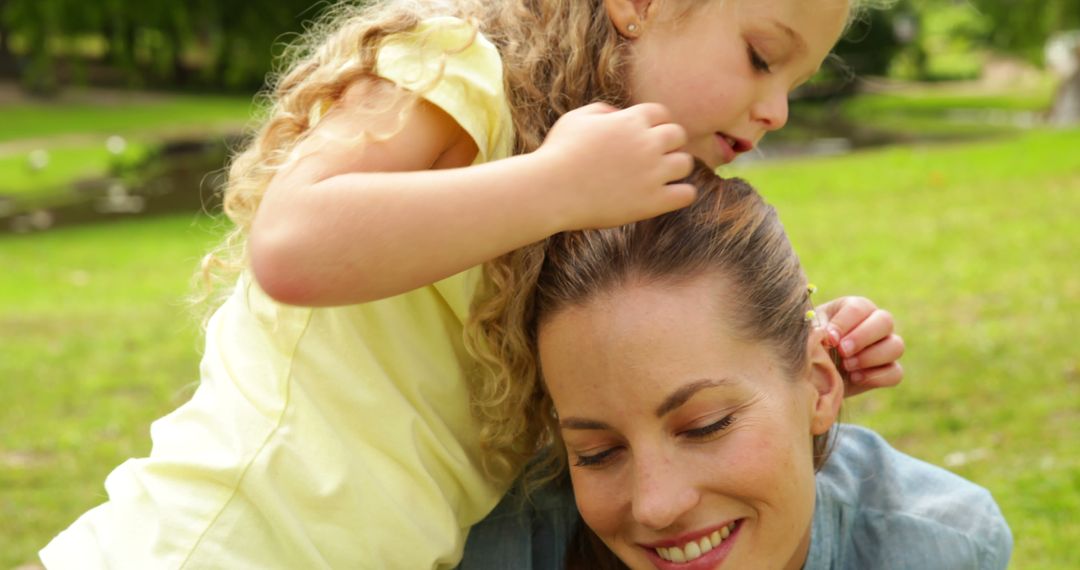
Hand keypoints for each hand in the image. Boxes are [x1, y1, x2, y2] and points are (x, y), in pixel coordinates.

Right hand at [535, 102, 695, 230]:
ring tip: (660, 178)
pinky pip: (686, 194)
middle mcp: (647, 143)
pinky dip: (681, 194)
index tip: (644, 138)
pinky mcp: (652, 202)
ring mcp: (652, 173)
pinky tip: (665, 196)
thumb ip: (602, 111)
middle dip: (667, 144)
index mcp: (631, 120)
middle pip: (678, 135)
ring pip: (685, 163)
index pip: (662, 114)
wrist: (550, 190)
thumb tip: (619, 116)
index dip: (654, 125)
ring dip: (675, 168)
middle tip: (653, 158)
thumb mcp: (575, 119)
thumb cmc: (557, 154)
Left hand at [816, 296, 904, 397]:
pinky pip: (896, 372)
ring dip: (871, 357)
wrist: (811, 375)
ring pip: (896, 346)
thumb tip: (826, 334)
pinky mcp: (887, 370)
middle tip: (842, 351)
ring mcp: (885, 347)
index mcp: (853, 308)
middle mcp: (874, 323)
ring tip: (847, 365)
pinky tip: (855, 378)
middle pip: (885, 321)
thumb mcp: (807, 336)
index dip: (845, 323)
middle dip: (862, 337)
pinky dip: (877, 376)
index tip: (829, 339)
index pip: (858, 308)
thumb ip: (815, 331)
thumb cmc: (808, 347)